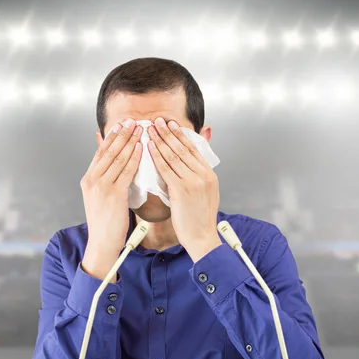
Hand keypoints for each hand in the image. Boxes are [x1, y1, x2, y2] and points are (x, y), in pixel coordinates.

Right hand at [80, 119, 142, 279]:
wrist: (102, 242)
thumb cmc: (105, 222)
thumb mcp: (100, 197)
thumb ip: (105, 178)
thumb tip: (113, 166)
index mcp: (88, 179)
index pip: (101, 151)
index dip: (113, 136)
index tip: (123, 124)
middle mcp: (92, 180)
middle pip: (109, 150)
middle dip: (122, 134)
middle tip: (133, 121)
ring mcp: (101, 186)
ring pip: (117, 158)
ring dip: (130, 141)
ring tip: (140, 129)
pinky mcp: (113, 194)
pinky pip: (126, 171)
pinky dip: (134, 158)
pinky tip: (141, 149)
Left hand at [147, 117, 221, 262]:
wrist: (202, 237)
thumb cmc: (199, 220)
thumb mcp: (205, 194)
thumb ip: (198, 177)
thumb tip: (189, 167)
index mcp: (209, 174)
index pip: (193, 149)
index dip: (180, 135)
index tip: (171, 125)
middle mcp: (203, 174)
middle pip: (183, 148)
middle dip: (168, 133)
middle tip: (157, 121)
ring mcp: (194, 181)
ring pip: (174, 156)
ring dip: (160, 140)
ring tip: (151, 129)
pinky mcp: (182, 190)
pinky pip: (166, 169)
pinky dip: (156, 157)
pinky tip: (149, 148)